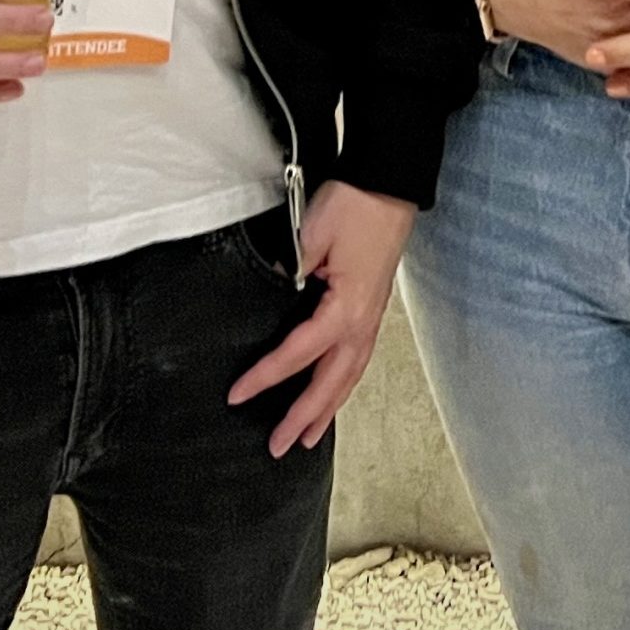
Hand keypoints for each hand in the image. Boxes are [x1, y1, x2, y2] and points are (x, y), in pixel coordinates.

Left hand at [226, 182, 415, 458]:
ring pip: (348, 377)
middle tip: (278, 446)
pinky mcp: (372, 307)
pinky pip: (356, 359)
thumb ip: (290, 271)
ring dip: (327, 409)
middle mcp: (363, 322)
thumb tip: (273, 293)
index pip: (298, 354)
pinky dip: (342, 384)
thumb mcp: (311, 235)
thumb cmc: (356, 204)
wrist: (390, 183)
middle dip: (303, 417)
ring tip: (308, 437)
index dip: (266, 377)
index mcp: (346, 309)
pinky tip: (333, 391)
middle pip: (330, 383)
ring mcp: (371, 316)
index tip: (239, 394)